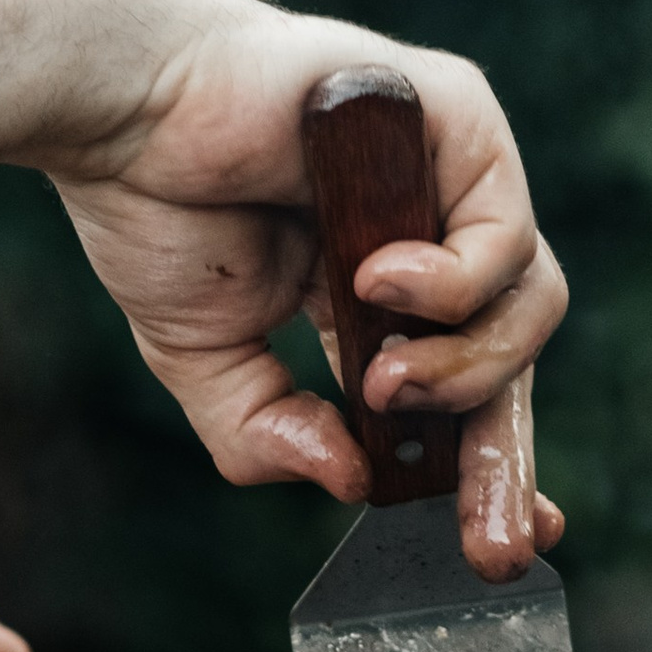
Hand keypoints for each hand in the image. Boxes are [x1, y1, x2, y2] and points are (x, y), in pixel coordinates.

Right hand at [44, 0, 568, 577]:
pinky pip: (507, 232)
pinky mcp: (461, 118)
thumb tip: (348, 481)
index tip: (492, 541)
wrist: (121, 110)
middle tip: (488, 535)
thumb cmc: (153, 207)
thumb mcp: (205, 362)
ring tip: (383, 383)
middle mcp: (430, 232)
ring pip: (530, 305)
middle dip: (504, 458)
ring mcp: (452, 176)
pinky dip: (454, 283)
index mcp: (377, 290)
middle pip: (513, 360)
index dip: (486, 467)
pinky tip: (379, 285)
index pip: (464, 388)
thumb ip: (268, 433)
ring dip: (466, 370)